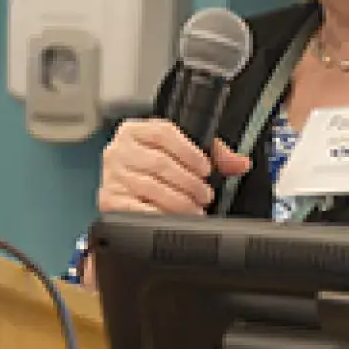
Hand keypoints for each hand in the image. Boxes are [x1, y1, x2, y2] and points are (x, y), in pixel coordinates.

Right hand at [97, 119, 251, 215]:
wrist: (123, 188)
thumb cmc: (151, 167)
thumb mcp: (176, 152)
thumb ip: (210, 153)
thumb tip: (239, 163)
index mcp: (134, 131)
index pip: (164, 133)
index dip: (189, 152)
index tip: (206, 168)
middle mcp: (119, 151)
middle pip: (160, 163)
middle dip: (189, 182)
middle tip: (205, 195)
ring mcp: (112, 176)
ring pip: (151, 187)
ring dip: (179, 201)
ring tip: (195, 209)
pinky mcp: (109, 200)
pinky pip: (137, 209)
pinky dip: (160, 215)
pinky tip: (174, 218)